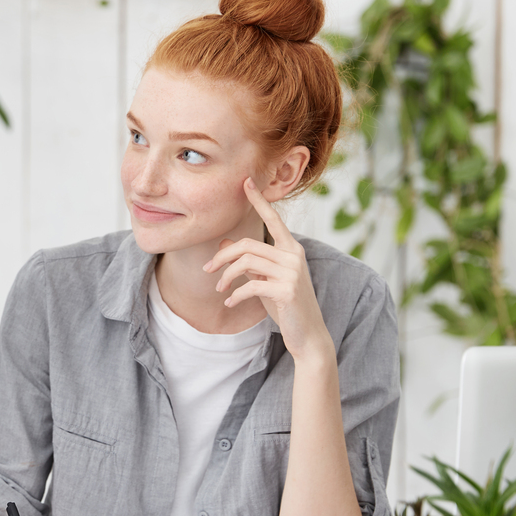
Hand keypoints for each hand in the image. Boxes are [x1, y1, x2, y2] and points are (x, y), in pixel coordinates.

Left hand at [204, 178, 332, 360]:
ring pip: (246, 262)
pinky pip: (250, 285)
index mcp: (291, 248)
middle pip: (247, 244)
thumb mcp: (264, 278)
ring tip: (220, 289)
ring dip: (226, 277)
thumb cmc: (285, 303)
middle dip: (223, 256)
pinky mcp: (287, 290)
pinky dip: (236, 295)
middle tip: (208, 269)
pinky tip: (230, 303)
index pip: (273, 219)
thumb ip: (249, 259)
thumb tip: (224, 241)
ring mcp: (292, 272)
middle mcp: (294, 255)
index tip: (246, 182)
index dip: (259, 200)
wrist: (307, 333)